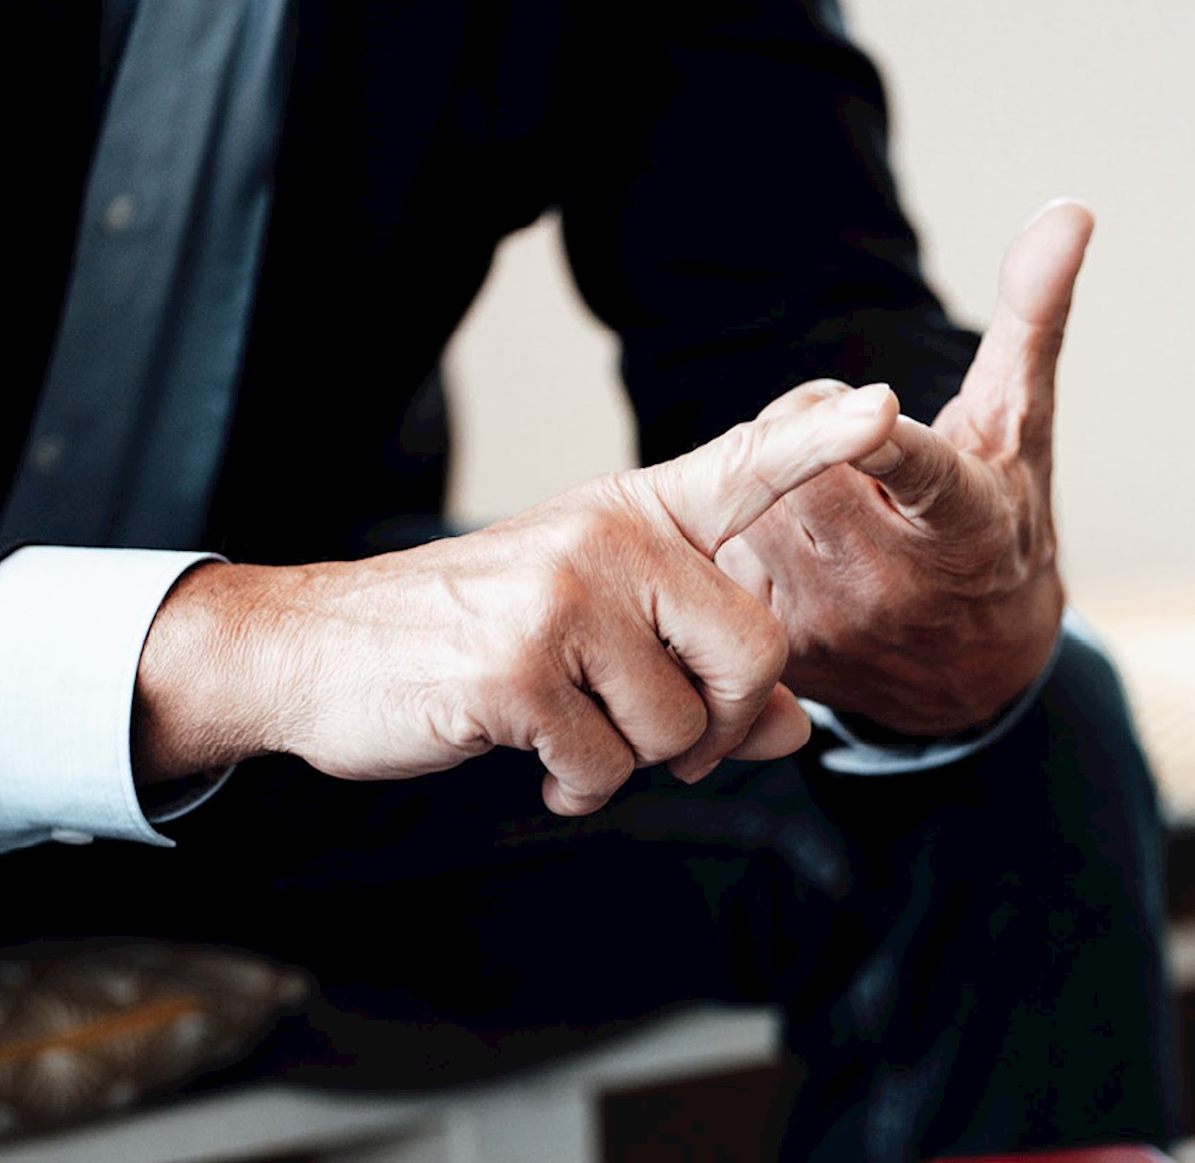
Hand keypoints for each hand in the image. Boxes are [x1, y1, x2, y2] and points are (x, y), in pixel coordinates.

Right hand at [132, 384, 902, 813]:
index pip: (743, 469)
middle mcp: (609, 538)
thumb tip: (794, 730)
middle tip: (656, 741)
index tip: (882, 408)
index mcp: (633, 515)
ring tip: (565, 732)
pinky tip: (531, 756)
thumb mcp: (592, 638)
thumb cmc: (464, 642)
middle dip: (719, 722)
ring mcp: (564, 597)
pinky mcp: (520, 667)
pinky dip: (575, 786)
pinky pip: (607, 766)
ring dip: (630, 762)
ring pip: (682, 725)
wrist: (312, 654)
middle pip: (756, 650)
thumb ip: (701, 670)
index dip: (817, 444)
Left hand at [717, 200, 1092, 735]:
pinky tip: (781, 543)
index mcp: (967, 527)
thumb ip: (1034, 316)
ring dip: (767, 477)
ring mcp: (833, 621)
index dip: (891, 443)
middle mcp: (897, 581)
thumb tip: (1069, 209)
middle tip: (844, 436)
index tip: (874, 410)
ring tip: (821, 494)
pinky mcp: (779, 647)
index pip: (927, 476)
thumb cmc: (1003, 523)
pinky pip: (719, 559)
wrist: (976, 674)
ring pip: (749, 502)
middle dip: (809, 425)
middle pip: (802, 460)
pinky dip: (735, 533)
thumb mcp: (1023, 426)